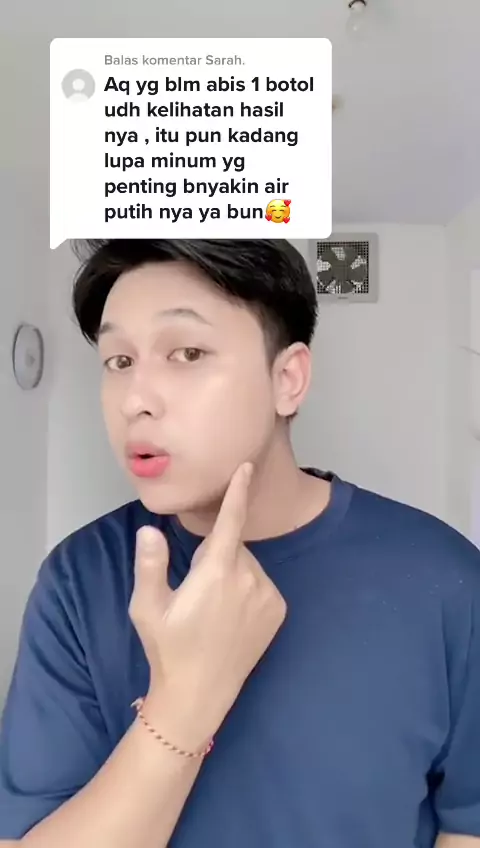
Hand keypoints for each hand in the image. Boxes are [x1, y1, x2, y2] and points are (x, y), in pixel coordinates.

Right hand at [129, 463, 286, 748]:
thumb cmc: (168, 648)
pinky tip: (231, 617)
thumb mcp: (147, 607)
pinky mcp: (278, 610)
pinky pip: (261, 584)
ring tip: (212, 611)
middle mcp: (249, 578)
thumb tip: (149, 529)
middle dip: (214, 558)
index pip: (229, 521)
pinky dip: (248, 590)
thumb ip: (150, 564)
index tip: (246, 466)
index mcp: (216, 572)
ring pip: (247, 566)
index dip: (236, 491)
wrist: (200, 694)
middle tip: (194, 592)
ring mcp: (267, 595)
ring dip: (232, 574)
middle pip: (231, 548)